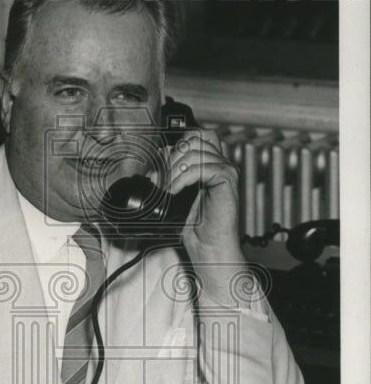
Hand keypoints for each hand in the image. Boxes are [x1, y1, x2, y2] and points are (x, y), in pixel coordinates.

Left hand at [166, 128, 248, 302]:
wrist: (209, 246)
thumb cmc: (195, 226)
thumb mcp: (176, 194)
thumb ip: (171, 174)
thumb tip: (156, 160)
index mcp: (208, 163)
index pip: (192, 137)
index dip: (172, 148)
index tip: (156, 169)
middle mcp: (219, 163)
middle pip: (196, 137)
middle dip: (173, 155)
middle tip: (162, 178)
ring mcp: (225, 170)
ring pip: (196, 152)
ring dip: (175, 170)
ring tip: (167, 188)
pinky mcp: (228, 180)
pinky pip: (202, 168)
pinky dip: (183, 179)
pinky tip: (175, 192)